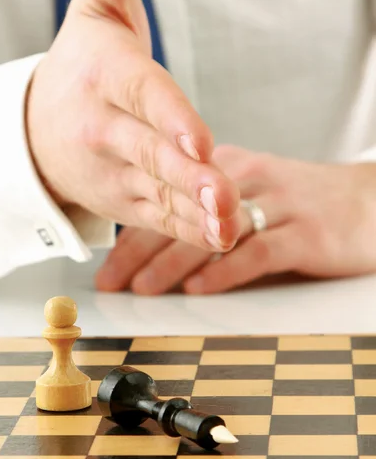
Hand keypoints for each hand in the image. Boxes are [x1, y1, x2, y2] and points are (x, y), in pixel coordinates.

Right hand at [26, 0, 239, 250]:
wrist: (38, 130)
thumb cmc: (81, 68)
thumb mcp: (94, 10)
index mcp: (105, 77)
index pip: (141, 93)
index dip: (169, 116)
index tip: (198, 140)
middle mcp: (106, 129)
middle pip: (151, 153)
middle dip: (186, 176)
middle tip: (220, 195)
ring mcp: (115, 171)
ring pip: (158, 193)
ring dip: (193, 213)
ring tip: (227, 229)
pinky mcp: (125, 198)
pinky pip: (157, 216)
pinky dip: (187, 229)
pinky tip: (219, 237)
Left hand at [95, 144, 375, 294]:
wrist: (366, 203)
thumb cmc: (299, 204)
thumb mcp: (247, 192)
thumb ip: (205, 210)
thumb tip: (155, 245)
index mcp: (223, 170)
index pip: (164, 198)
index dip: (131, 235)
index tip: (108, 265)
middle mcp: (243, 182)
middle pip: (179, 214)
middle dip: (140, 252)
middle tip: (113, 282)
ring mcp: (275, 205)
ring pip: (211, 234)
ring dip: (172, 264)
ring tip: (144, 288)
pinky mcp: (304, 232)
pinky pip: (257, 252)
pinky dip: (225, 272)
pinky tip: (200, 289)